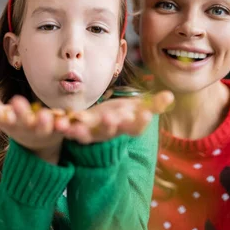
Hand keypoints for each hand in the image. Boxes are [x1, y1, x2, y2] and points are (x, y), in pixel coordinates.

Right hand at [0, 87, 63, 163]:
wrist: (38, 145)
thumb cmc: (17, 124)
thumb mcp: (2, 118)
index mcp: (11, 123)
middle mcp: (26, 128)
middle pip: (22, 121)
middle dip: (20, 113)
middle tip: (17, 101)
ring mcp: (43, 131)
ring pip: (43, 128)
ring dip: (43, 123)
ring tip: (44, 115)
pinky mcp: (59, 131)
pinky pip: (63, 130)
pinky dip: (65, 128)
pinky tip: (66, 122)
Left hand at [57, 90, 173, 144]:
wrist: (106, 123)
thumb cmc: (126, 113)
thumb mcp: (141, 108)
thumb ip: (155, 104)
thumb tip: (170, 95)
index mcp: (128, 127)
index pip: (137, 126)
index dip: (141, 122)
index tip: (145, 115)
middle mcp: (111, 132)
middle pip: (111, 131)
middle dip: (110, 125)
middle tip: (111, 117)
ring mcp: (94, 132)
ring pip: (88, 134)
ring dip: (81, 132)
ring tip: (74, 128)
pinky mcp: (78, 129)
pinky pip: (70, 129)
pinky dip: (65, 127)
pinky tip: (59, 123)